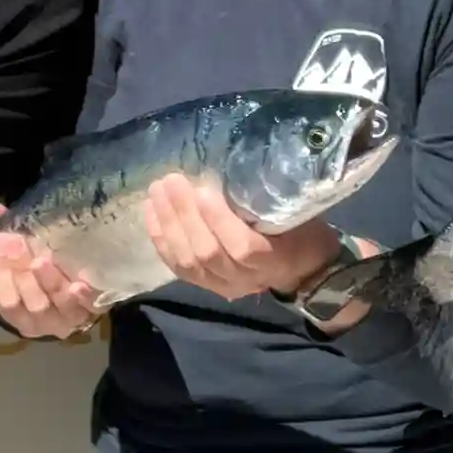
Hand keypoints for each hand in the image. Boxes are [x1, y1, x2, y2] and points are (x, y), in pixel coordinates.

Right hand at [0, 201, 107, 341]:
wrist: (86, 276)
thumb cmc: (44, 262)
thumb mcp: (22, 245)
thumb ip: (1, 226)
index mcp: (21, 312)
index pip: (7, 302)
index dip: (2, 275)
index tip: (2, 242)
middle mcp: (44, 320)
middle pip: (33, 306)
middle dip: (23, 277)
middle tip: (18, 244)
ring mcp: (71, 317)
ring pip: (59, 308)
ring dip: (50, 284)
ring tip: (42, 261)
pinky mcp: (97, 309)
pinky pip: (91, 308)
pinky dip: (84, 298)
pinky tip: (79, 285)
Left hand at [142, 170, 339, 307]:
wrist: (302, 271)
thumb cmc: (302, 233)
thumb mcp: (294, 214)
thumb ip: (267, 199)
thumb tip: (230, 165)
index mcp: (274, 259)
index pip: (242, 247)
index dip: (218, 220)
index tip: (203, 189)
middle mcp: (245, 279)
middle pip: (207, 252)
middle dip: (184, 214)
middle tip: (171, 181)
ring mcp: (223, 285)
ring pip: (188, 261)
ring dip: (168, 224)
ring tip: (157, 193)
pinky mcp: (206, 286)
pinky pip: (178, 266)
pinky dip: (161, 240)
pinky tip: (151, 214)